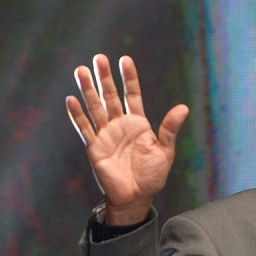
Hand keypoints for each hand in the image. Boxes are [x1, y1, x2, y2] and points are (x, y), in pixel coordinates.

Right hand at [66, 54, 187, 224]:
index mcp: (138, 123)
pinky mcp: (95, 147)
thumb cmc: (152, 176)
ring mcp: (106, 134)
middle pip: (110, 96)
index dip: (129, 78)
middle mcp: (120, 125)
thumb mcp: (165, 151)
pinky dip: (78, 115)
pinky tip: (71, 100)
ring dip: (88, 90)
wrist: (136, 197)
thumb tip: (183, 108)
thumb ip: (170, 129)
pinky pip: (85, 128)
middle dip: (104, 78)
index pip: (131, 95)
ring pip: (95, 107)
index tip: (125, 59)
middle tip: (98, 58)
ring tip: (80, 71)